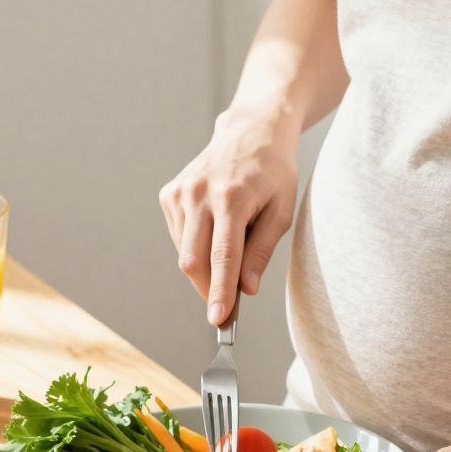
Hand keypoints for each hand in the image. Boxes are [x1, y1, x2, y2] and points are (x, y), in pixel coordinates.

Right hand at [159, 109, 299, 325]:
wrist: (251, 131)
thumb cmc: (273, 172)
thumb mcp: (281, 211)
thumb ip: (261, 251)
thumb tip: (246, 289)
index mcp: (232, 198)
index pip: (222, 257)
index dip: (219, 292)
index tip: (218, 320)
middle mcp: (200, 193)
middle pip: (193, 261)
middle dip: (207, 288)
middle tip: (227, 302)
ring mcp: (180, 192)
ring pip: (184, 252)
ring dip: (204, 264)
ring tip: (231, 239)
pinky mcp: (169, 193)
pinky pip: (179, 237)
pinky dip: (195, 245)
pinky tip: (214, 227)